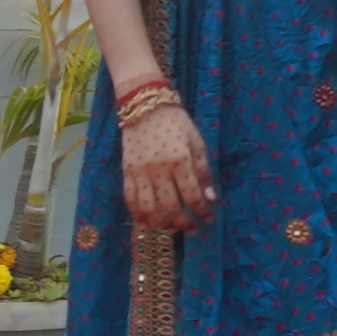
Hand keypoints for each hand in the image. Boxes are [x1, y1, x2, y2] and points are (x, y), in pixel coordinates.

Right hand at [119, 102, 213, 234]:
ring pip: (149, 208)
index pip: (192, 195)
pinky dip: (138, 214)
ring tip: (171, 229)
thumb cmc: (176, 123)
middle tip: (192, 229)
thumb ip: (203, 171)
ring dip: (161, 224)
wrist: (145, 107)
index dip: (202, 211)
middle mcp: (159, 169)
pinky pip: (130, 199)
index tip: (208, 218)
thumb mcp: (196, 142)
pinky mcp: (127, 171)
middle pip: (171, 207)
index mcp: (180, 160)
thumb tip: (209, 197)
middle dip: (184, 222)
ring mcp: (140, 172)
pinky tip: (146, 223)